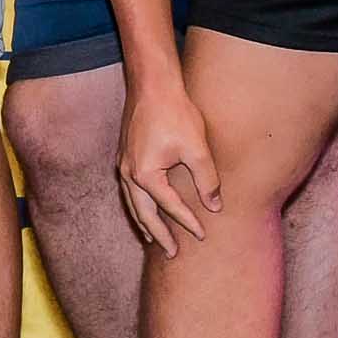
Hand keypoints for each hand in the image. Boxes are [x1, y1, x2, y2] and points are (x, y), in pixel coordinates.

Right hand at [115, 71, 219, 256]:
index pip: (169, 207)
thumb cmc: (175, 113)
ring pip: (132, 203)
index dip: (188, 222)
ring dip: (143, 222)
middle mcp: (129, 173)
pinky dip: (138, 204)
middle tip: (171, 253)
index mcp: (145, 175)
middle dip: (158, 234)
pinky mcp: (125, 154)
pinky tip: (145, 204)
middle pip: (143, 213)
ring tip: (151, 238)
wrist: (152, 84)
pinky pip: (129, 189)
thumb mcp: (196, 149)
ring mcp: (123, 164)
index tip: (202, 236)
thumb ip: (206, 181)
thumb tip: (214, 206)